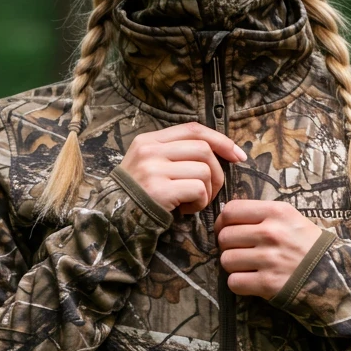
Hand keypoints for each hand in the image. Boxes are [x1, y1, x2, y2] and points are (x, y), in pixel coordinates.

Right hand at [119, 122, 245, 215]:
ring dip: (207, 191)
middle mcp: (149, 151)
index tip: (238, 156)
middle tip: (210, 191)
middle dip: (217, 173)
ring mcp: (153, 169)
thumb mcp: (150, 166)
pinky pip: (198, 190)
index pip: (193, 129)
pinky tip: (186, 210)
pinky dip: (200, 203)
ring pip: (204, 170)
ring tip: (192, 202)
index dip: (220, 140)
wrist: (112, 221)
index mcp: (149, 140)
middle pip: (203, 149)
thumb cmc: (139, 197)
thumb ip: (175, 154)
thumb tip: (219, 153)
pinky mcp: (159, 190)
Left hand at [214, 200, 324, 300]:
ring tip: (248, 267)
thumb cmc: (308, 246)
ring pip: (226, 260)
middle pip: (224, 237)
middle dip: (227, 246)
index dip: (223, 222)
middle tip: (240, 251)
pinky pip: (234, 282)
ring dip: (233, 266)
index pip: (230, 210)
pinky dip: (239, 284)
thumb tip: (226, 218)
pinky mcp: (268, 283)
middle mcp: (271, 233)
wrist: (333, 275)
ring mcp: (269, 259)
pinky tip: (251, 281)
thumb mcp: (291, 219)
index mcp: (277, 212)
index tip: (227, 229)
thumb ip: (262, 215)